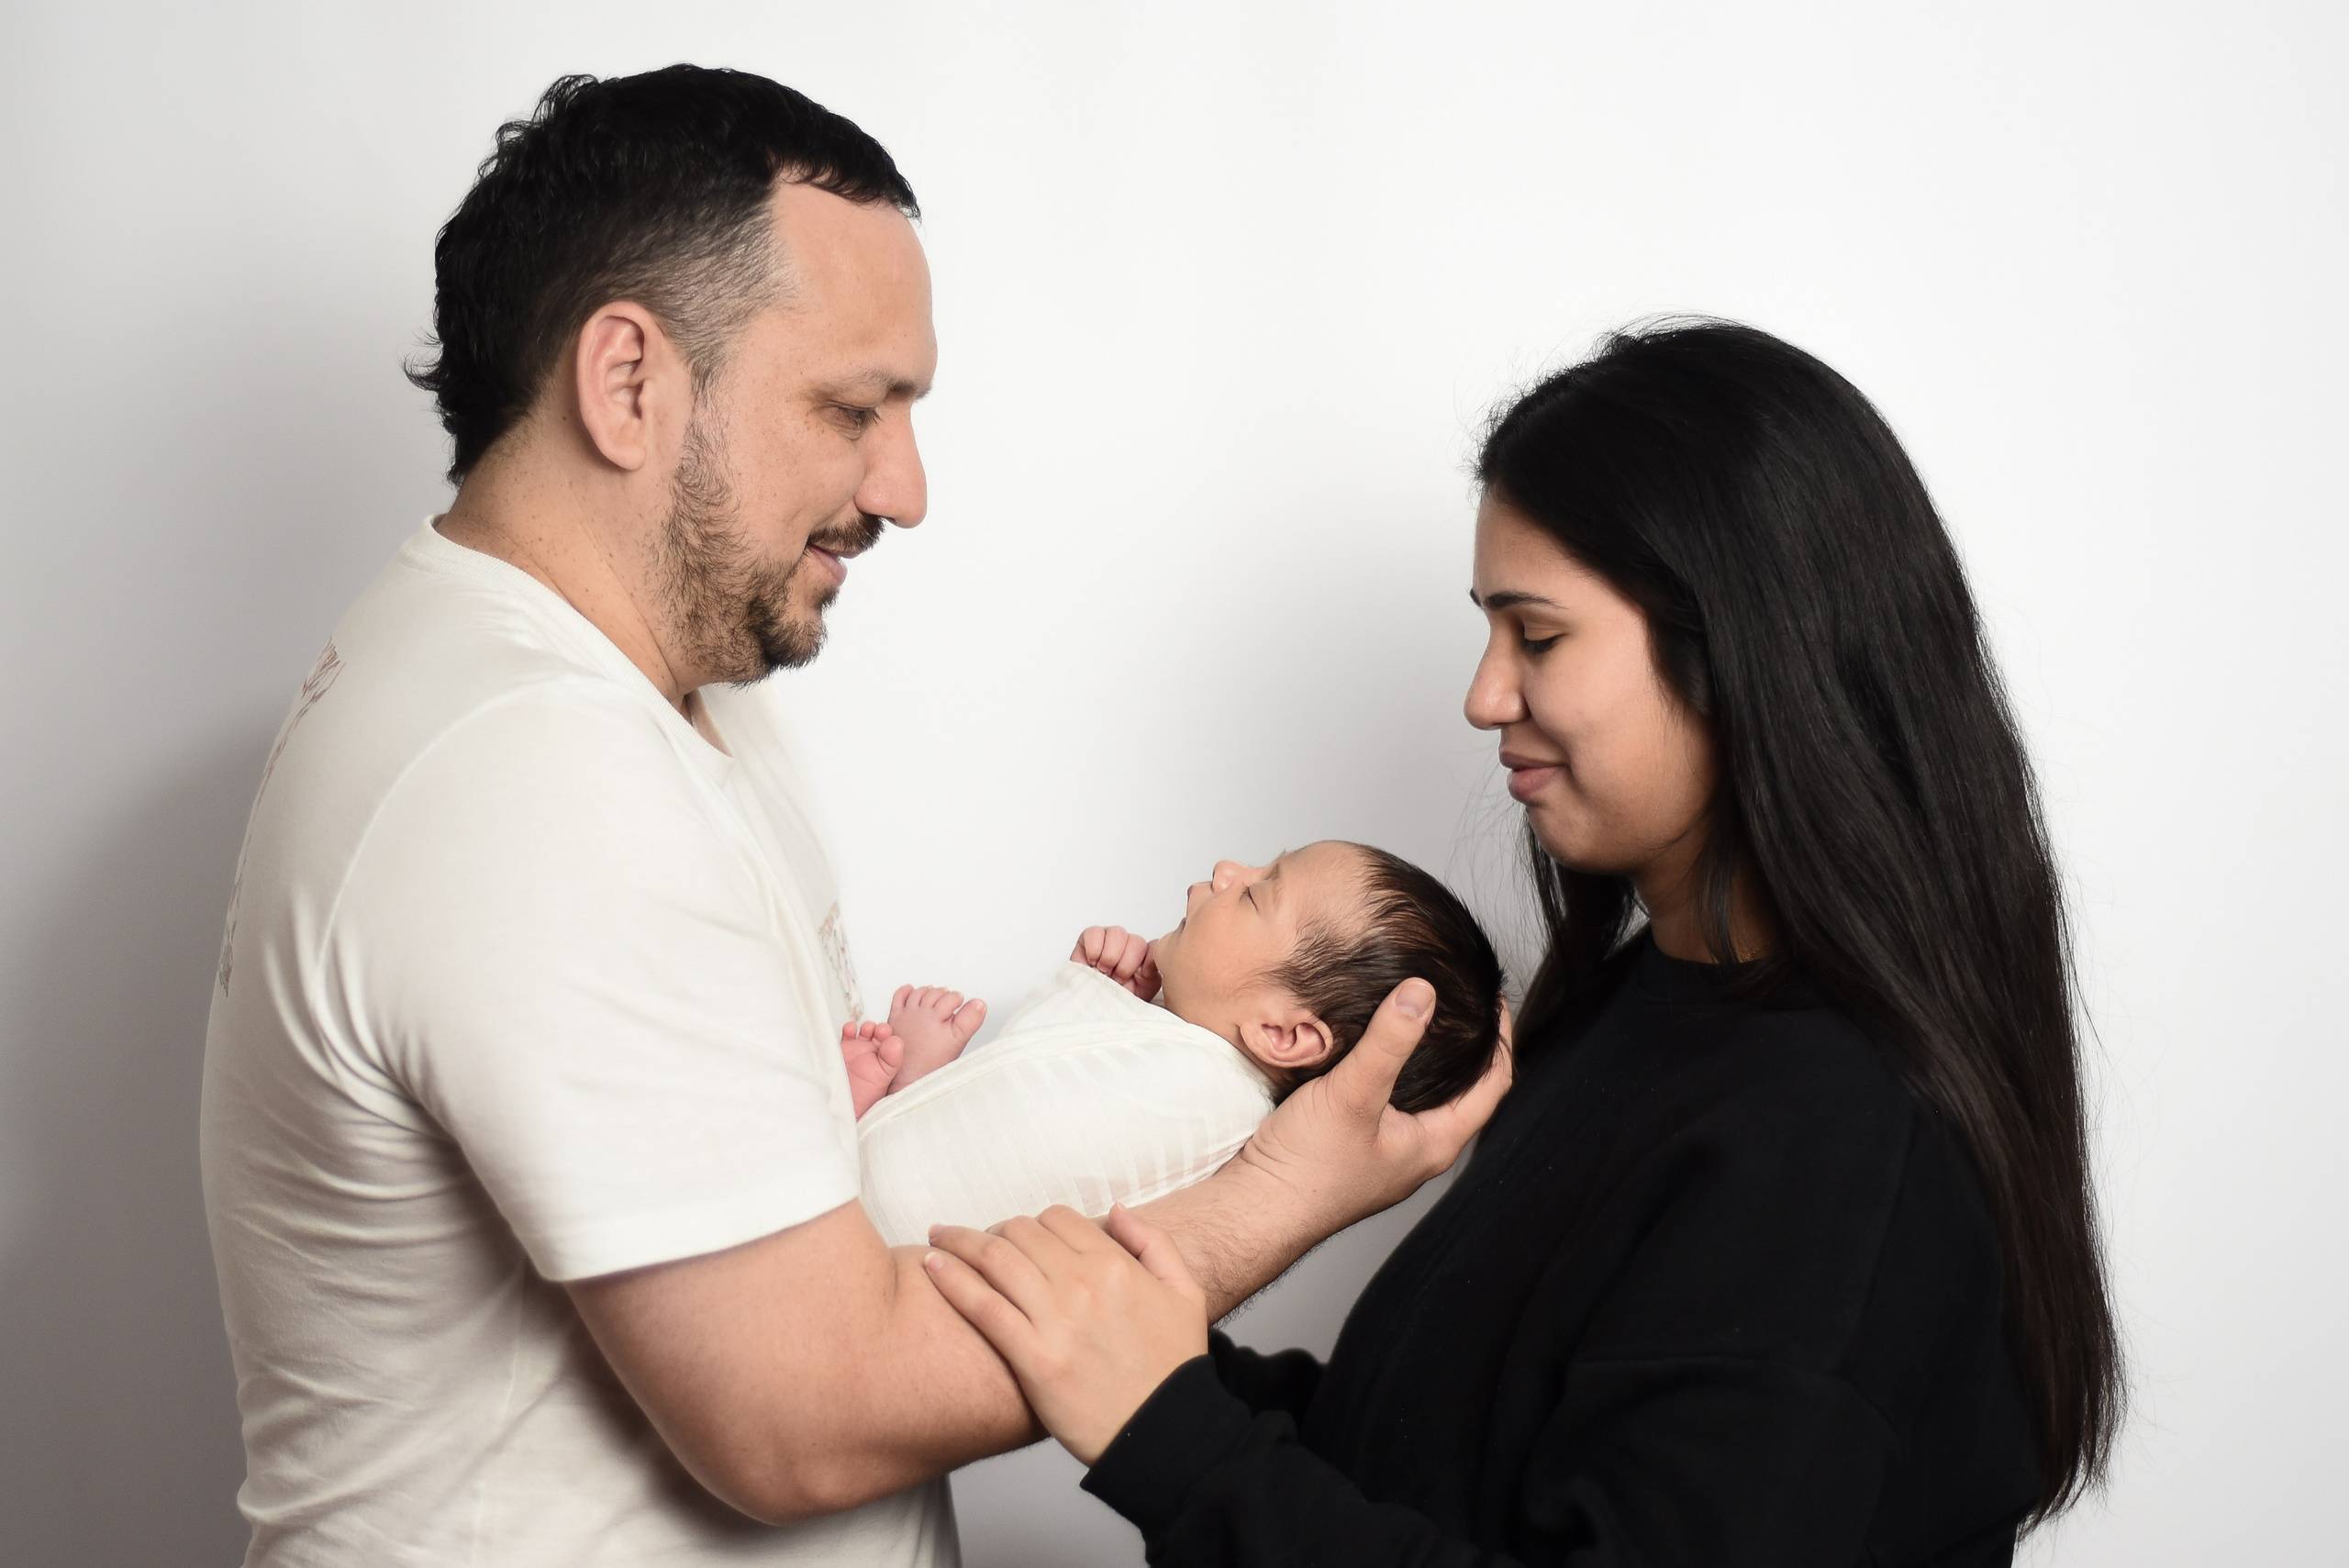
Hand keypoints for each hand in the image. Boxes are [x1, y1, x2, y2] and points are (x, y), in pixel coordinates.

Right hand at [840, 1020, 903, 1118]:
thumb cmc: (863, 1097)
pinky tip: (851, 1030)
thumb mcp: (882, 1078)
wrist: (841, 1105)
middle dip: (880, 1029)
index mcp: (886, 1060)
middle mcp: (873, 1053)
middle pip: (879, 1032)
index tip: (888, 1036)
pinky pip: (847, 1033)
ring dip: (867, 1026)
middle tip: (879, 1032)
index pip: (892, 1041)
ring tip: (867, 1030)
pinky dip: (849, 1028)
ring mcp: (857, 1050)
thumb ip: (891, 1060)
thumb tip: (896, 1040)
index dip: (891, 1035)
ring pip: (864, 1030)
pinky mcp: (842, 1048)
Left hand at [886, 984, 986, 1089]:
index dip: (957, 999)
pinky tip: (912, 991)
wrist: (909, 1078)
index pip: (950, 998)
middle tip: (950, 1001)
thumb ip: (969, 1021)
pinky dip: (907, 991)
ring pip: (920, 993)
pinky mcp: (895, 1017)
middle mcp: (921, 1014)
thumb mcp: (957, 1042)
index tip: (960, 1003)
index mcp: (936, 1018)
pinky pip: (899, 996)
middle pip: (935, 994)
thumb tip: (979, 1003)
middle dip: (945, 995)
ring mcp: (906, 1015)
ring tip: (936, 997)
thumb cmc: (933, 1064)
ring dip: (929, 991)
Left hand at [924, 1205, 1206, 1464]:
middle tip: (976, 1242)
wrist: (1165, 1432)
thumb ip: (1151, 1243)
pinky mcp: (1033, 1359)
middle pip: (1020, 1233)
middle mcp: (1083, 1283)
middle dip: (994, 1231)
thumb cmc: (1172, 1367)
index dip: (1034, 1223)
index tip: (1018, 1236)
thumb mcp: (1184, 1293)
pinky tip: (932, 1266)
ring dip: (959, 1242)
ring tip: (940, 1239)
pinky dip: (951, 1279)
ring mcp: (1056, 1320)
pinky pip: (982, 1306)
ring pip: (995, 1260)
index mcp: (1116, 1265)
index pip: (1058, 1218)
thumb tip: (1114, 1211)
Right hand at [1071, 925, 1160, 998]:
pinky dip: (1094, 950)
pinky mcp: (1090, 936)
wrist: (1095, 1003)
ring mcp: (1110, 938)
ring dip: (1110, 956)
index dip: (1150, 960)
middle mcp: (1128, 944)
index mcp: (1144, 956)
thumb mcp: (1141, 992)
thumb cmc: (1116, 996)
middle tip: (1117, 979)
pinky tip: (1092, 962)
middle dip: (1125, 965)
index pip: (1155, 946)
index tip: (1143, 976)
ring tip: (1103, 971)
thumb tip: (1144, 969)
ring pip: (1118, 933)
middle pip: (1137, 941)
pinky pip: (1095, 933)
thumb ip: (1151, 979)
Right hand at [1179, 984, 1512, 1301]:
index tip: (1493, 996)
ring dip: (1428, 1054)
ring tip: (1420, 1011)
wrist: (1255, 1208)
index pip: (1494, 1084)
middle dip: (1468, 1042)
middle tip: (1460, 997)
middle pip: (1464, 1089)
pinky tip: (1371, 1044)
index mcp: (1436, 1144)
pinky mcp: (1356, 1145)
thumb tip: (1422, 992)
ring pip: (1424, 1094)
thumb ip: (1387, 1042)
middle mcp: (1419, 1150)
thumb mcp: (1352, 1093)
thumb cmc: (1307, 1167)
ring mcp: (1388, 1150)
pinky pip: (1389, 1098)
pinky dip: (1392, 1066)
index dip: (1500, 1036)